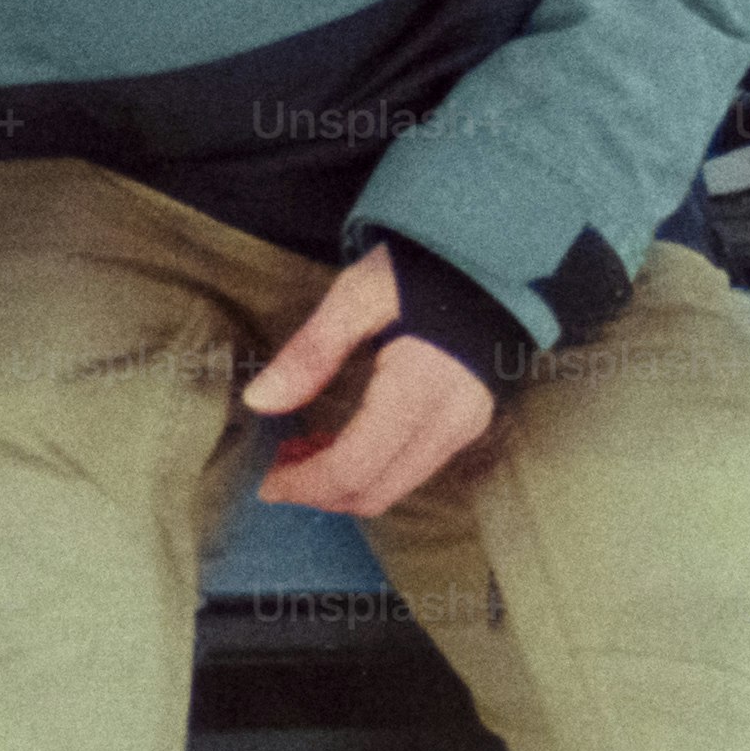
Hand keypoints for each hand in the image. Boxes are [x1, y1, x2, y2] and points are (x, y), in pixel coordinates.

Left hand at [244, 245, 498, 515]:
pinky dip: (371, 471)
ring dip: (343, 485)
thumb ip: (310, 352)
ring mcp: (465, 428)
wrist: (490, 258)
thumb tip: (259, 402)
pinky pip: (412, 470)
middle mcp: (449, 421)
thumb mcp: (356, 296)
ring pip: (395, 488)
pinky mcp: (469, 427)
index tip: (265, 482)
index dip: (304, 484)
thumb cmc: (417, 269)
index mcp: (418, 388)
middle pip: (375, 491)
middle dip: (320, 493)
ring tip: (303, 451)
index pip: (353, 466)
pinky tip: (342, 442)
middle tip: (278, 466)